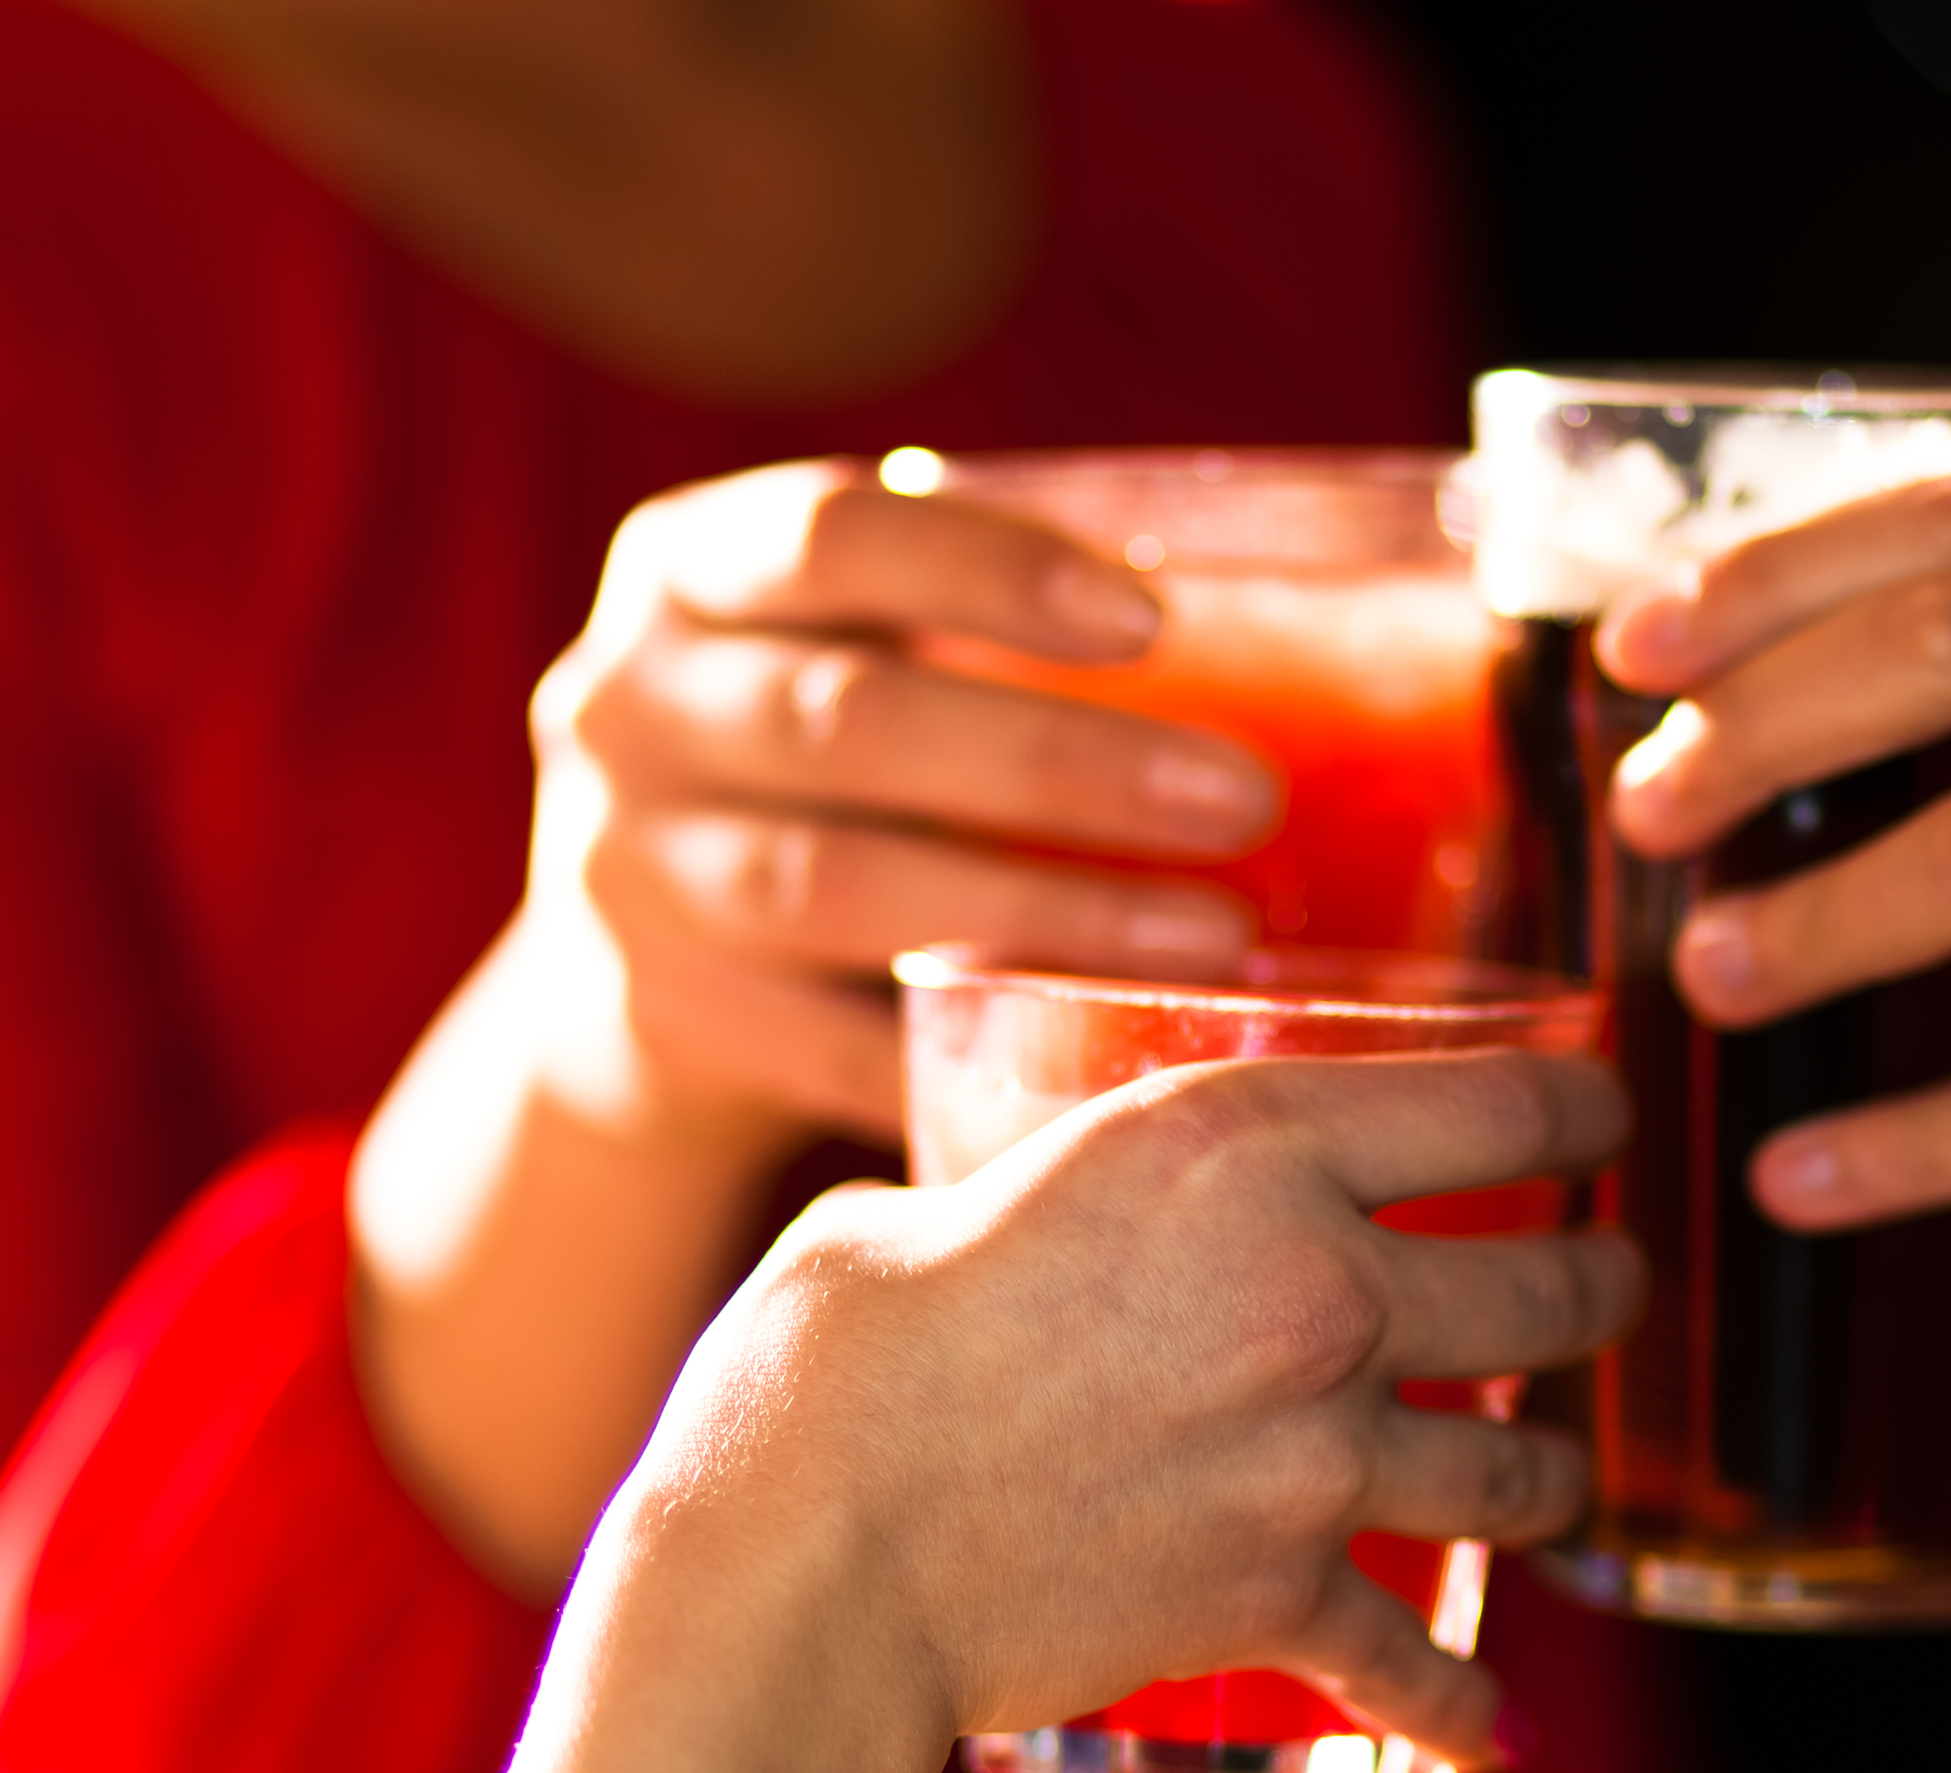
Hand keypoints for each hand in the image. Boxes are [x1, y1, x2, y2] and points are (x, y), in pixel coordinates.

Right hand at [431, 1047, 1639, 1772]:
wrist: (808, 1557)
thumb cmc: (830, 1359)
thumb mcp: (939, 1200)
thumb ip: (1027, 1200)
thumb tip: (1014, 1220)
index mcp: (1239, 1146)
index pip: (1497, 1109)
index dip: (1581, 1114)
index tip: (1604, 1124)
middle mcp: (1316, 1289)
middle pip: (1550, 1291)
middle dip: (1602, 1291)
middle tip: (1610, 1288)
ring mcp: (1317, 1456)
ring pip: (1518, 1471)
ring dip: (1548, 1479)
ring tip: (1550, 1480)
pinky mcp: (1279, 1599)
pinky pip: (1414, 1663)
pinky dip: (1465, 1708)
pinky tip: (1501, 1733)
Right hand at [511, 456, 1285, 1144]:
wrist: (635, 964)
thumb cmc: (826, 770)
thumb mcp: (857, 650)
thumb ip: (989, 626)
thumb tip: (1326, 630)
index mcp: (688, 572)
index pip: (832, 538)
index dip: (991, 574)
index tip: (1152, 622)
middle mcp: (625, 707)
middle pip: (848, 722)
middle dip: (1061, 763)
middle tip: (1245, 800)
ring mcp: (626, 873)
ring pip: (839, 888)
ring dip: (1042, 913)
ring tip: (1211, 937)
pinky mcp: (661, 1021)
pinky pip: (835, 1047)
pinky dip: (973, 1052)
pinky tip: (1108, 1055)